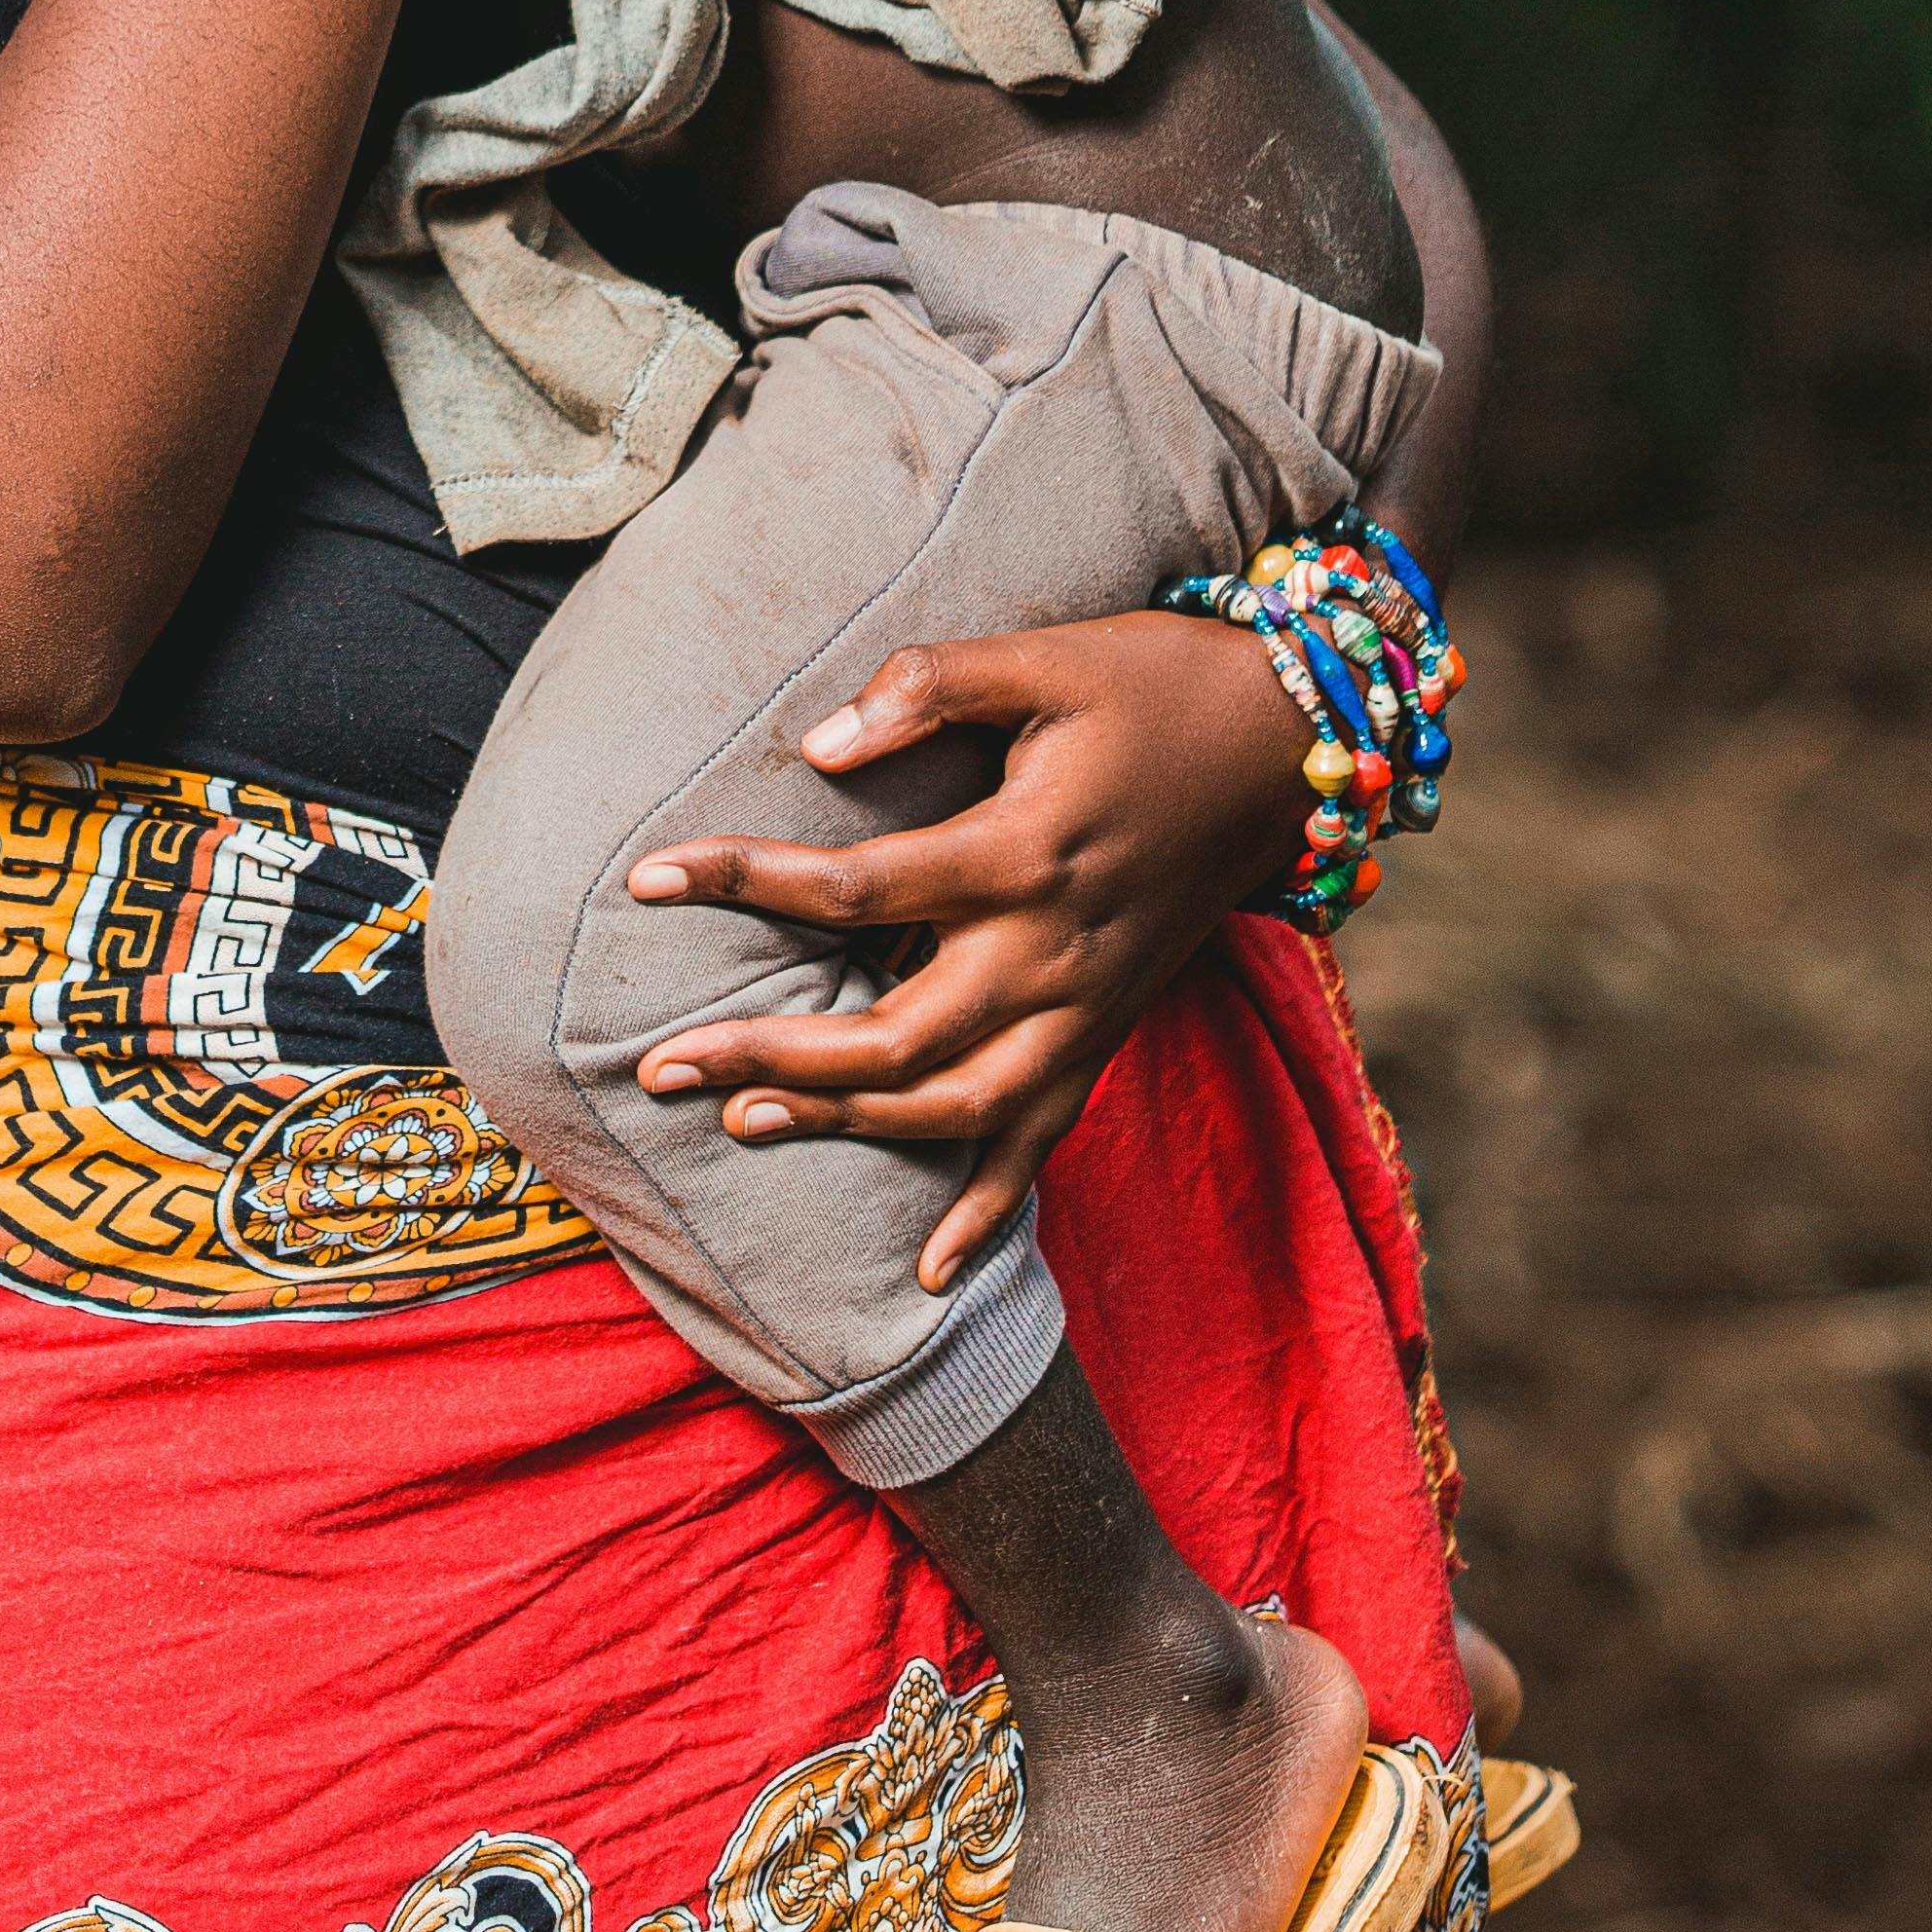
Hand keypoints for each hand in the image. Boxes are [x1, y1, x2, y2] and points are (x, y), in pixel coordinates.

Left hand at [619, 613, 1313, 1291]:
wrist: (1288, 744)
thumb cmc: (1151, 684)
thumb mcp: (1045, 658)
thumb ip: (931, 688)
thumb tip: (813, 746)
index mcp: (1023, 852)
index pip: (855, 886)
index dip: (742, 879)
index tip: (644, 877)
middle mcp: (1050, 952)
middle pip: (890, 1038)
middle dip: (766, 1061)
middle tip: (657, 1065)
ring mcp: (1083, 1008)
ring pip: (953, 1108)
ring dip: (845, 1130)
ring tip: (741, 1126)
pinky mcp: (1107, 1033)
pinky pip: (1043, 1141)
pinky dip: (986, 1215)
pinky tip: (924, 1273)